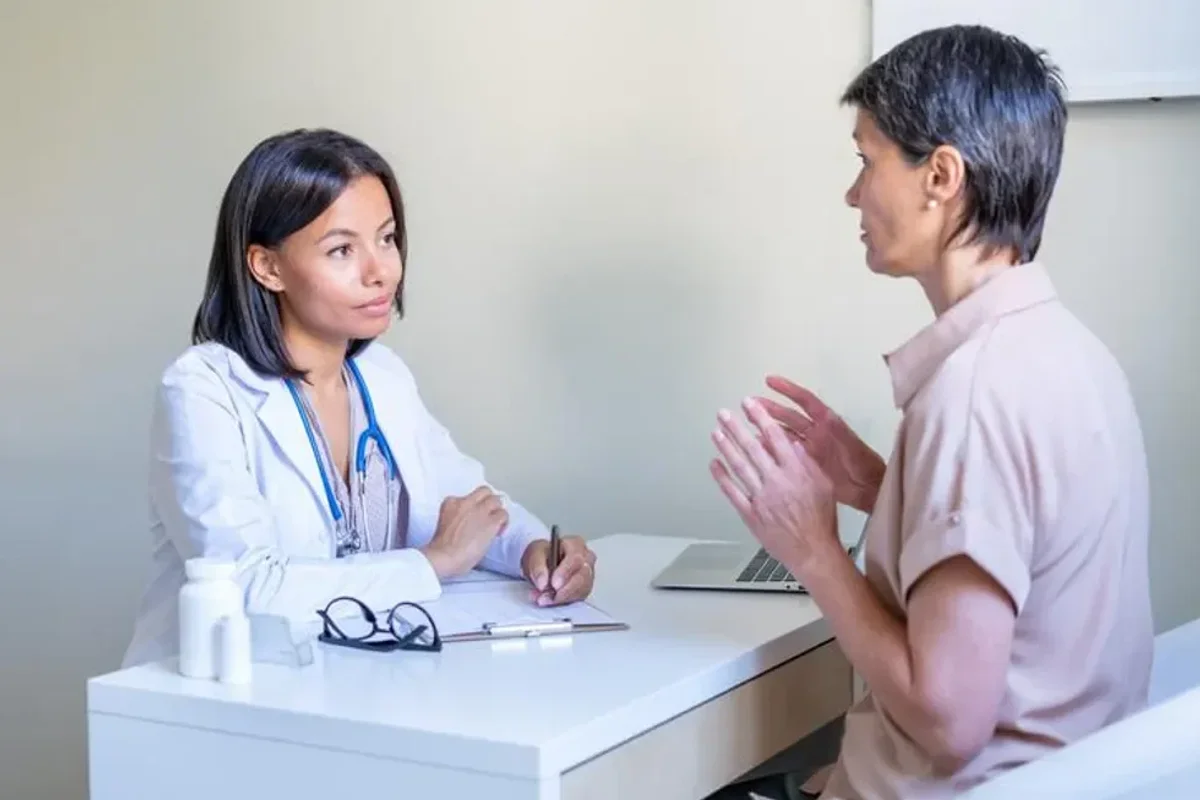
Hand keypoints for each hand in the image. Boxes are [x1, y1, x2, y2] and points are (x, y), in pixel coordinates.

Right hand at [420, 486, 507, 578]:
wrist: (444, 557)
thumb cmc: (441, 549)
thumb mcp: (443, 526)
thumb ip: (455, 520)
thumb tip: (467, 526)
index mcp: (451, 503)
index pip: (466, 497)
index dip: (472, 507)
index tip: (473, 517)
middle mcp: (466, 503)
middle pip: (484, 491)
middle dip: (488, 501)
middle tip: (489, 513)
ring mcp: (480, 511)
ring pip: (496, 500)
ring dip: (497, 510)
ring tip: (496, 522)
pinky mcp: (491, 522)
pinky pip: (503, 515)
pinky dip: (504, 522)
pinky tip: (499, 531)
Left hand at [521, 535, 596, 605]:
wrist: (542, 563)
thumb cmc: (542, 555)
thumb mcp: (535, 555)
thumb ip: (538, 567)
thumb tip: (543, 582)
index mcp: (576, 544)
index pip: (576, 558)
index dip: (565, 572)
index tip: (553, 583)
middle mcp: (586, 559)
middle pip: (582, 576)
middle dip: (563, 590)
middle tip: (546, 596)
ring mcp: (588, 574)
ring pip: (581, 589)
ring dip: (561, 598)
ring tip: (543, 598)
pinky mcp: (585, 588)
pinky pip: (578, 598)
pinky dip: (562, 602)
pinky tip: (549, 600)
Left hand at [710, 398, 841, 577]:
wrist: (813, 551)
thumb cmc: (822, 518)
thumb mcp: (824, 485)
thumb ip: (808, 463)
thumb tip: (793, 442)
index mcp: (795, 471)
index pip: (774, 437)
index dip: (760, 418)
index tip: (748, 404)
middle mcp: (775, 480)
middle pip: (752, 448)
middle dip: (735, 428)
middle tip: (723, 413)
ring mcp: (760, 497)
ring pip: (739, 467)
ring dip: (725, 448)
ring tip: (715, 432)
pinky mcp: (750, 514)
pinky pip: (732, 492)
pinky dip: (722, 477)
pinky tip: (714, 464)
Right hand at [757, 375, 885, 513]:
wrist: (868, 488)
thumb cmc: (863, 463)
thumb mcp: (849, 442)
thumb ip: (835, 430)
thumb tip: (821, 416)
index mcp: (827, 423)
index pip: (805, 401)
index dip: (788, 389)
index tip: (769, 380)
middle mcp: (816, 432)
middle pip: (789, 416)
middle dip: (770, 408)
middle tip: (749, 403)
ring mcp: (811, 448)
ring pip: (785, 433)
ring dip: (768, 426)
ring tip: (747, 422)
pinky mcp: (807, 463)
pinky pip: (786, 453)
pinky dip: (773, 449)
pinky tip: (758, 447)